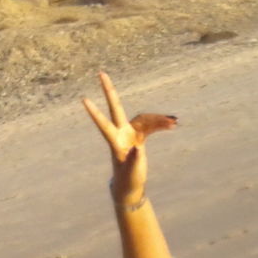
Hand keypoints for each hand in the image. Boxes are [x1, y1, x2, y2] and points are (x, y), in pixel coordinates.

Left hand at [82, 71, 177, 205]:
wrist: (131, 184)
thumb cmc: (128, 179)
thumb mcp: (132, 171)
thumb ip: (134, 160)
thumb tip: (138, 149)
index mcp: (115, 142)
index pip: (103, 124)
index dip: (95, 113)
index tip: (84, 100)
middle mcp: (121, 133)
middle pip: (115, 108)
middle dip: (109, 91)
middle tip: (101, 73)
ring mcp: (129, 132)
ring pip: (143, 118)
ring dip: (158, 120)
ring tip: (174, 122)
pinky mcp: (138, 136)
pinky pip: (150, 126)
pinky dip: (160, 125)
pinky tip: (172, 124)